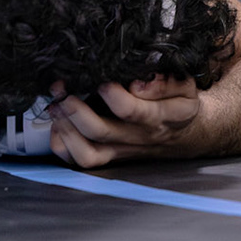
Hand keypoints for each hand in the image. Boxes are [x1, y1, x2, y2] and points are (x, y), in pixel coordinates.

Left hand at [48, 77, 203, 166]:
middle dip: (76, 110)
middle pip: (101, 131)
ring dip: (66, 130)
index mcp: (159, 117)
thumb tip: (137, 83)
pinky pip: (81, 160)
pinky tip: (58, 123)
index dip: (113, 95)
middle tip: (63, 90)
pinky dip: (63, 144)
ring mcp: (121, 150)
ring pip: (88, 153)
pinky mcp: (109, 157)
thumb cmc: (178, 102)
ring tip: (56, 106)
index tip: (102, 80)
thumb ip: (164, 82)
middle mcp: (137, 138)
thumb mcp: (184, 85)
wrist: (184, 132)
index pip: (134, 111)